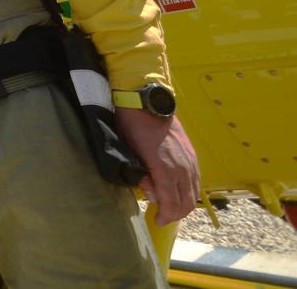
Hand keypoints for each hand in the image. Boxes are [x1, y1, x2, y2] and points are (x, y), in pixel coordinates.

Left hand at [114, 109, 199, 224]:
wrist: (147, 104)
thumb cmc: (133, 128)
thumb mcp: (130, 154)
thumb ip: (142, 178)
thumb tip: (153, 196)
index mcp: (165, 169)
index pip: (172, 203)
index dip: (166, 216)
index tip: (157, 221)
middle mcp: (182, 168)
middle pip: (186, 202)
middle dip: (175, 214)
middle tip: (162, 217)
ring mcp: (190, 161)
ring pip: (194, 193)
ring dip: (183, 204)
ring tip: (169, 207)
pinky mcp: (192, 155)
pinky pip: (196, 181)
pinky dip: (189, 191)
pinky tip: (178, 191)